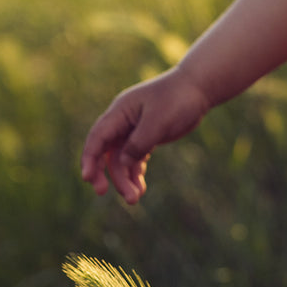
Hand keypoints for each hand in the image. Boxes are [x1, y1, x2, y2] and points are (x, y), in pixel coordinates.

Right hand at [80, 68, 210, 203]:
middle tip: (104, 193)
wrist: (199, 88)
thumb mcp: (158, 123)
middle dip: (106, 174)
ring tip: (134, 199)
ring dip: (125, 178)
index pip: (97, 137)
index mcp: (120, 112)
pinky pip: (136, 158)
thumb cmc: (177, 99)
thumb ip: (139, 144)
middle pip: (106, 152)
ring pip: (122, 159)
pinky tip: (141, 188)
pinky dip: (137, 173)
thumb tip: (122, 164)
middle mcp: (123, 121)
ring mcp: (134, 129)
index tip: (87, 178)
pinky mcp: (147, 136)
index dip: (89, 158)